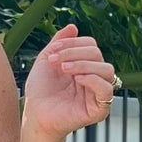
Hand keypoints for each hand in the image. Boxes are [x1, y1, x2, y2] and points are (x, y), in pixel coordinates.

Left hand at [21, 25, 116, 139]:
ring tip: (65, 69)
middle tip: (56, 61)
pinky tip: (77, 80)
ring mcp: (98, 93)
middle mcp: (94, 77)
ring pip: (106, 69)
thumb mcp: (46, 60)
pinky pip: (107, 90)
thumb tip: (73, 26)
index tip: (53, 50)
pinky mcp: (100, 109)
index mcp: (84, 65)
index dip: (73, 44)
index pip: (90, 45)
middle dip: (75, 53)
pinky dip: (93, 80)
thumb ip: (59, 42)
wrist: (35, 114)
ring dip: (84, 64)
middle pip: (98, 54)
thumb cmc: (40, 91)